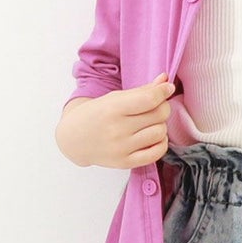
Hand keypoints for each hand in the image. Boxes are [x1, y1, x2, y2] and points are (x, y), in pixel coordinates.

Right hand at [55, 72, 176, 168]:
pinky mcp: (124, 163)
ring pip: (160, 133)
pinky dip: (161, 143)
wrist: (74, 139)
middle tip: (154, 107)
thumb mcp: (115, 97)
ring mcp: (121, 148)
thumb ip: (142, 90)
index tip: (167, 88)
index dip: (163, 91)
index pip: (149, 99)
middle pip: (159, 115)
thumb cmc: (96, 114)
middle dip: (162, 107)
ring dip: (160, 125)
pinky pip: (157, 153)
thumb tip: (166, 80)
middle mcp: (117, 130)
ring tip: (150, 123)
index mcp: (113, 108)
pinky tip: (153, 137)